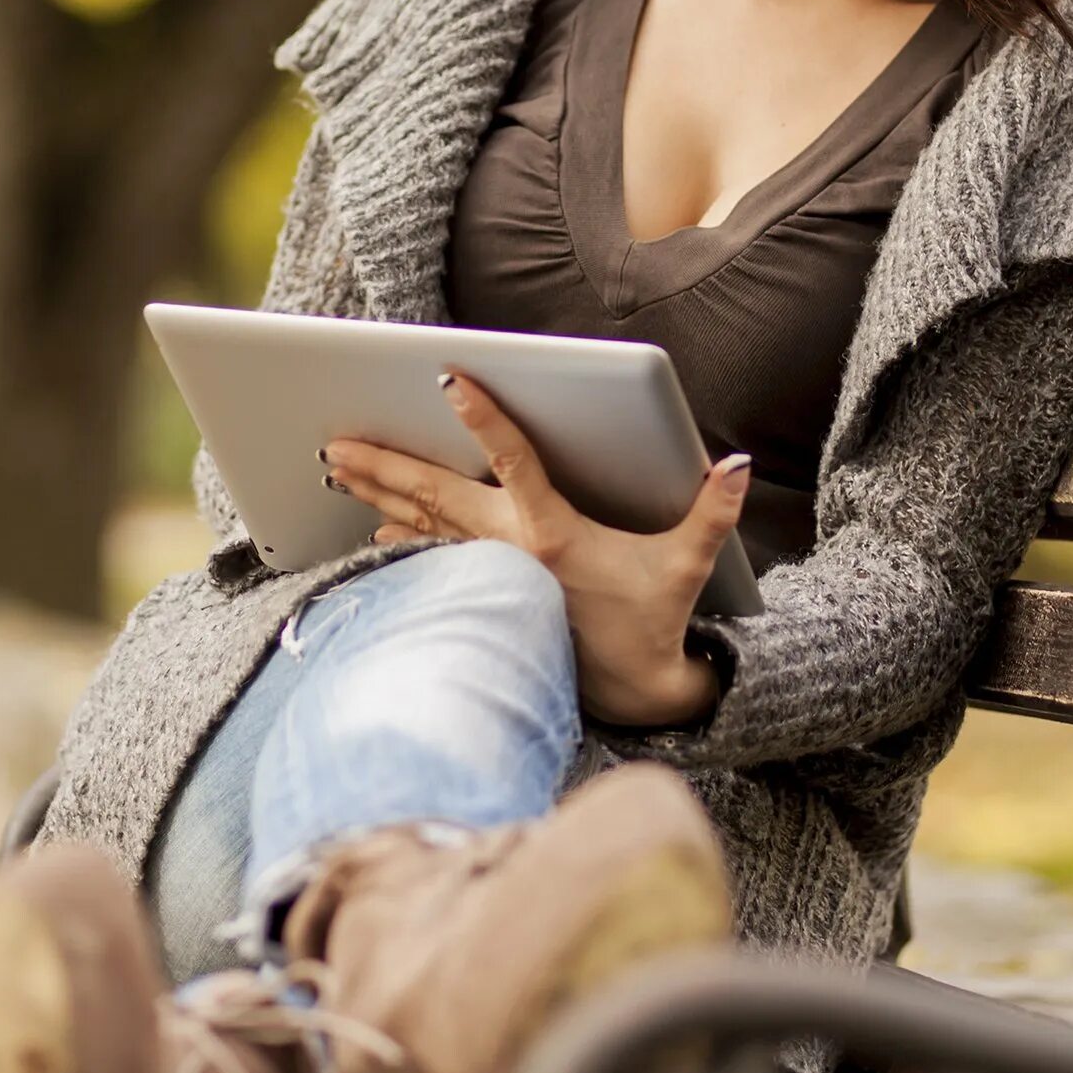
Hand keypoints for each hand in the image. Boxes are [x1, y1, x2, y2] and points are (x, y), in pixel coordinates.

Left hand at [319, 370, 748, 727]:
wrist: (632, 693)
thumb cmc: (655, 620)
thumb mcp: (688, 564)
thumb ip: (713, 512)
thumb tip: (736, 464)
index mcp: (554, 534)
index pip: (514, 461)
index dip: (485, 418)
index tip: (450, 379)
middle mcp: (511, 552)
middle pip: (438, 495)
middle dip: (386, 466)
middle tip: (335, 441)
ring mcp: (491, 576)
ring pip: (423, 525)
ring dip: (379, 495)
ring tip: (338, 467)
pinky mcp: (484, 597)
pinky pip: (431, 559)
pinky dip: (400, 537)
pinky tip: (372, 525)